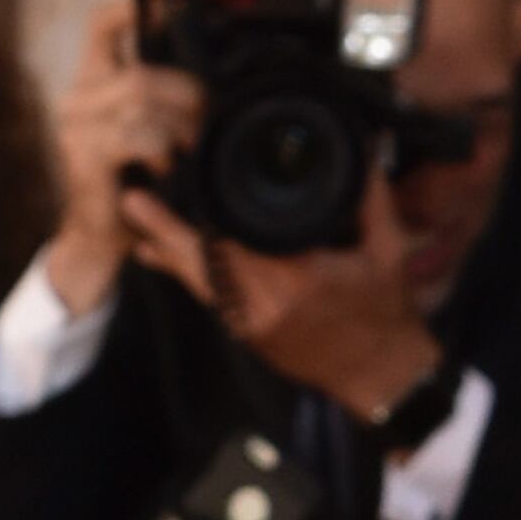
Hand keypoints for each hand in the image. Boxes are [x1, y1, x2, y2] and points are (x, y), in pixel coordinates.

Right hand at [40, 0, 203, 318]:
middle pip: (142, 66)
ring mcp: (75, 126)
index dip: (139, 4)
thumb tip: (212, 61)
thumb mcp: (152, 126)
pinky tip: (165, 169)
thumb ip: (165, 90)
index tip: (176, 2)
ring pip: (141, 94)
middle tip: (203, 122)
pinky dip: (162, 150)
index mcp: (93, 80)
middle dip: (185, 93)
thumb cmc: (133, 183)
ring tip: (187, 151)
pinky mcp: (83, 155)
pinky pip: (138, 133)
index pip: (105, 21)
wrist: (101, 242)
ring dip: (178, 124)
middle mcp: (78, 96)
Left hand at [125, 162, 439, 420]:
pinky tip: (164, 258)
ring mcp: (250, 324)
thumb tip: (364, 146)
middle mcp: (262, 306)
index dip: (207, 214)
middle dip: (166, 230)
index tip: (188, 181)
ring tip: (138, 227)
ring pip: (198, 283)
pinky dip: (188, 274)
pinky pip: (210, 298)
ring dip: (169, 253)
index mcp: (294, 281)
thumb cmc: (384, 312)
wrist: (376, 373)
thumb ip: (371, 196)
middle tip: (134, 200)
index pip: (237, 242)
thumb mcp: (386, 249)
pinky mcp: (247, 334)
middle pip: (202, 263)